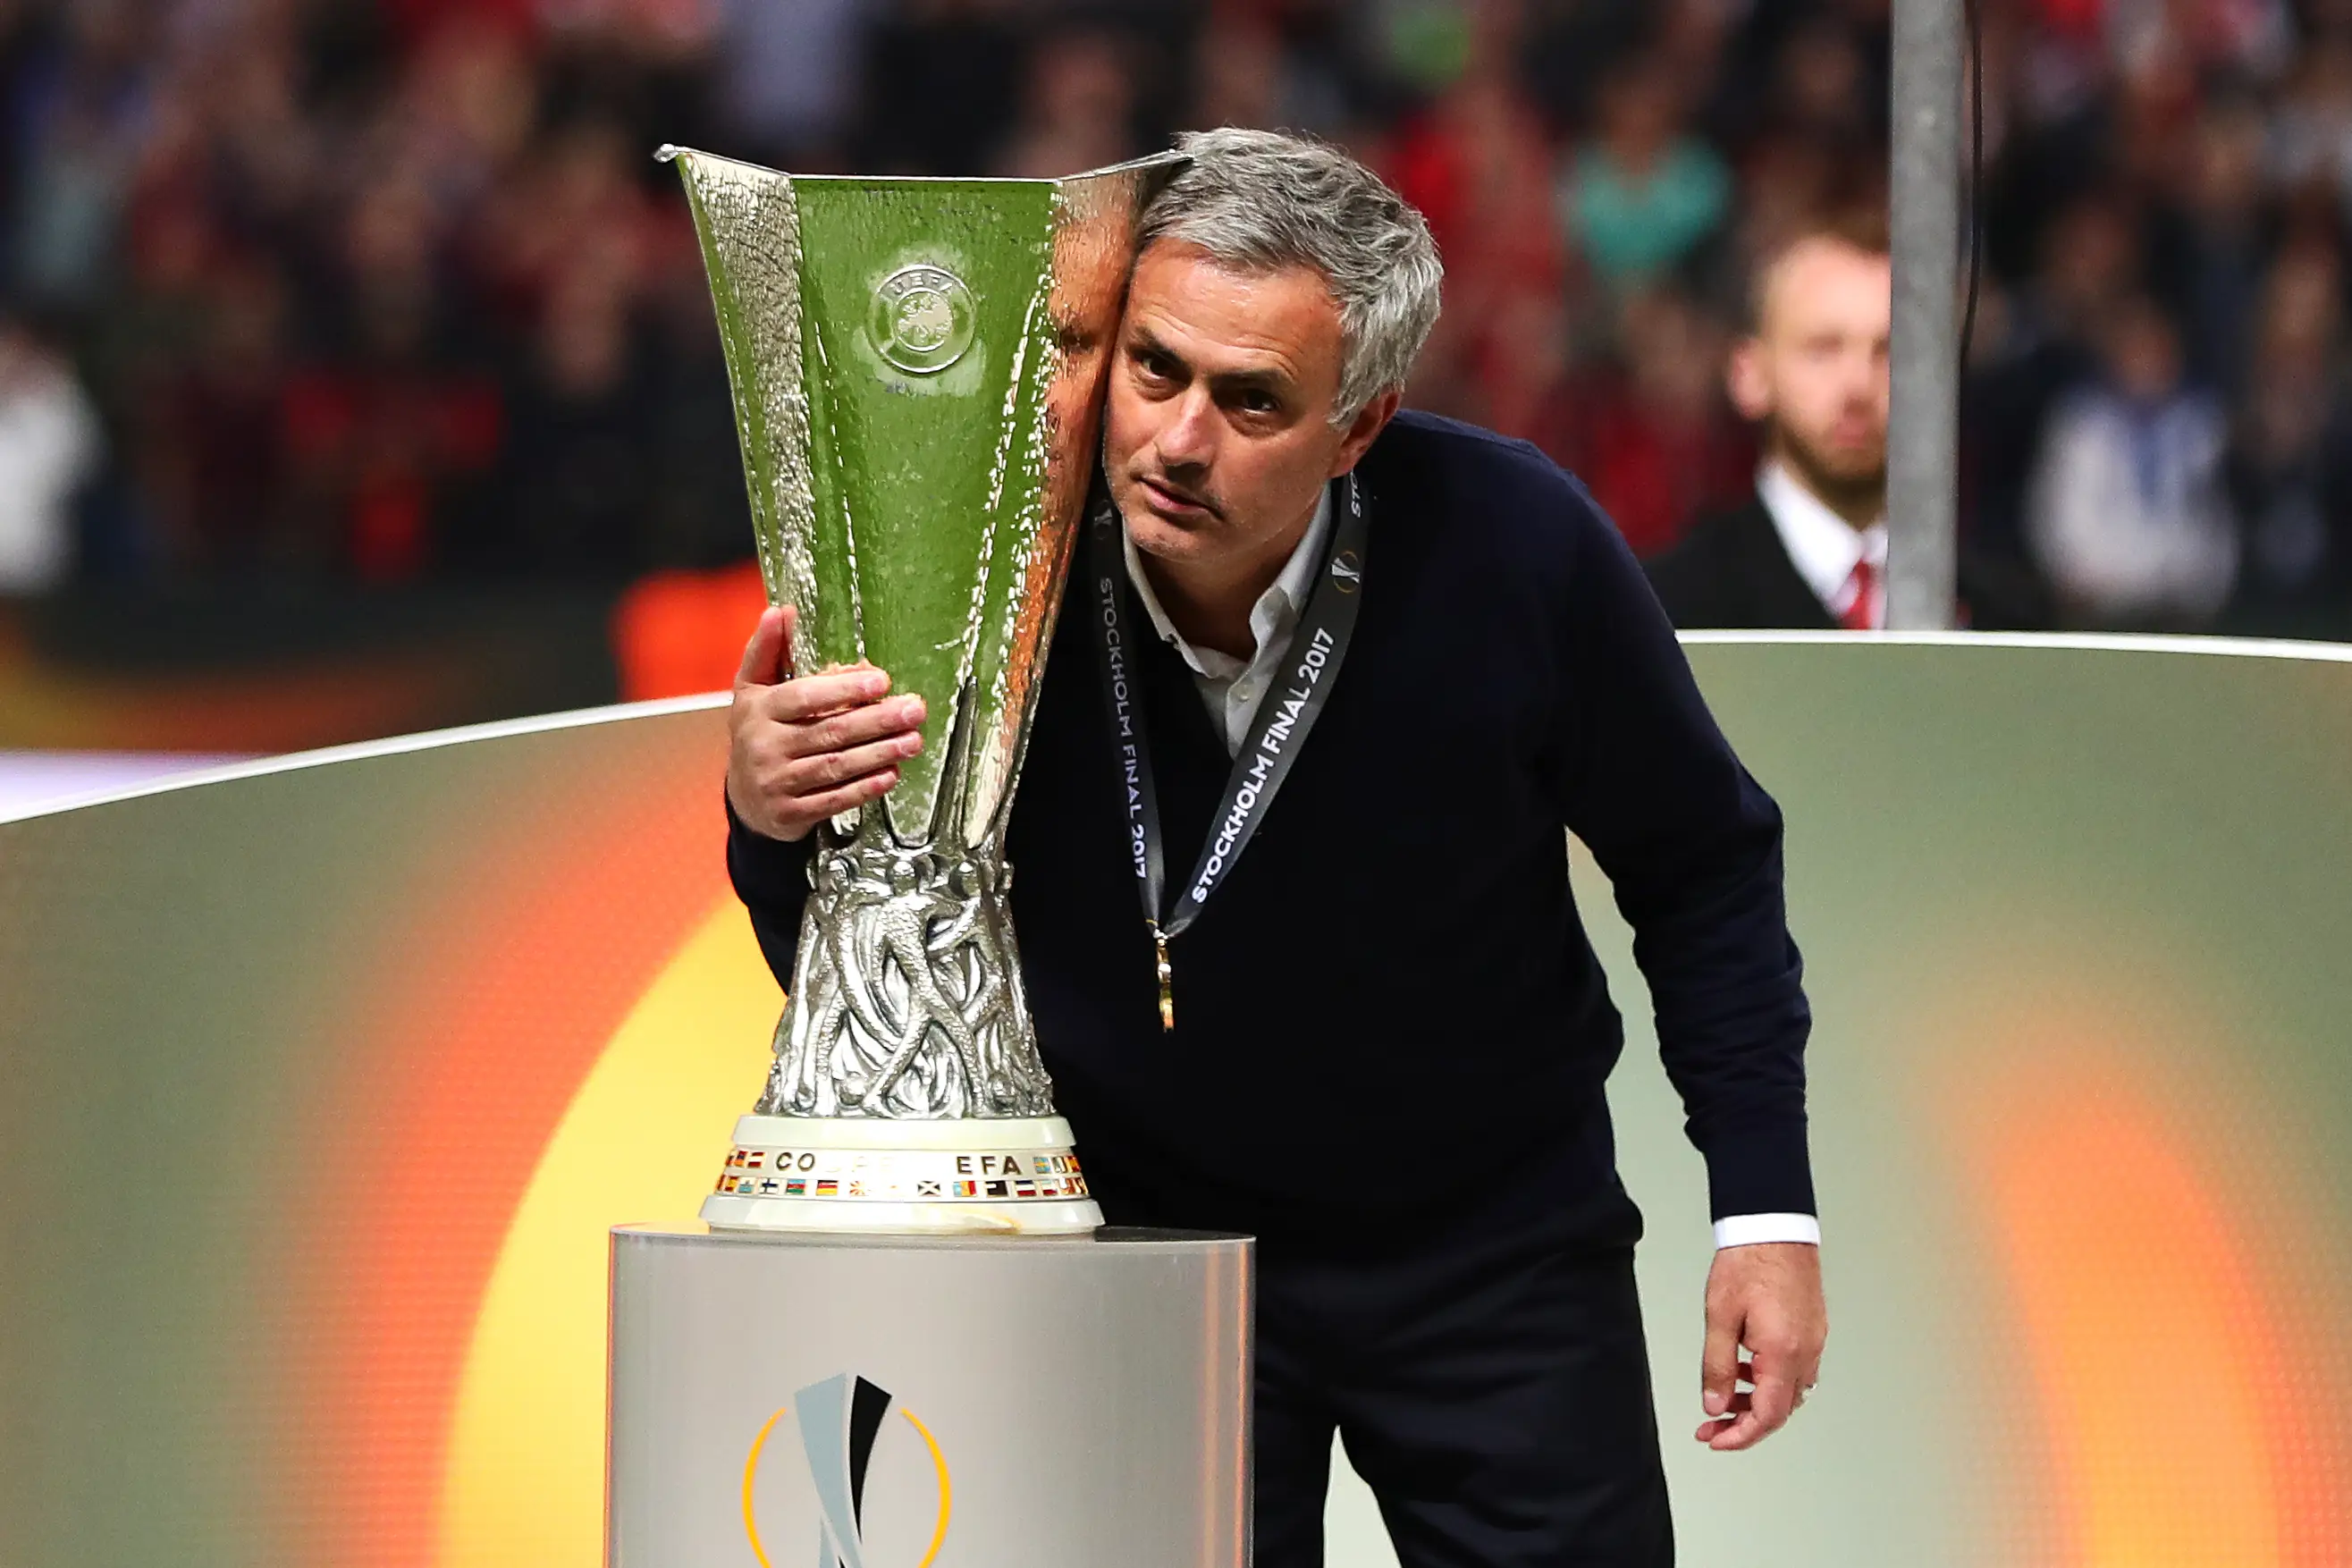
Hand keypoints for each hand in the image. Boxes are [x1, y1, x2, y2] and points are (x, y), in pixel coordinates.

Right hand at [726, 604, 925, 841]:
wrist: (746, 799)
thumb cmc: (758, 732)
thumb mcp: (752, 689)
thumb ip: (767, 650)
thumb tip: (781, 611)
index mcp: (757, 709)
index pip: (802, 697)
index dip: (842, 689)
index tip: (881, 681)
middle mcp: (764, 746)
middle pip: (829, 731)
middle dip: (877, 720)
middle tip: (914, 710)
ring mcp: (777, 782)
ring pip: (836, 766)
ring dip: (879, 753)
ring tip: (913, 740)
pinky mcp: (791, 812)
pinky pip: (834, 799)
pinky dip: (865, 788)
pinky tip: (892, 774)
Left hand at [1695, 1241, 1826, 1450]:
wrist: (1774, 1227)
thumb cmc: (1747, 1262)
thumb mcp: (1720, 1317)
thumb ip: (1717, 1366)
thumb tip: (1714, 1405)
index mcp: (1783, 1353)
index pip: (1768, 1416)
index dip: (1740, 1436)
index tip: (1715, 1440)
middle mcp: (1805, 1353)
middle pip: (1780, 1410)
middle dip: (1744, 1423)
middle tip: (1711, 1425)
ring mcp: (1813, 1342)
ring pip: (1789, 1392)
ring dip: (1757, 1403)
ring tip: (1723, 1397)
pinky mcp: (1812, 1330)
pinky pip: (1795, 1371)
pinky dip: (1770, 1381)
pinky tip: (1746, 1370)